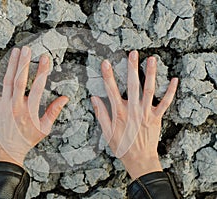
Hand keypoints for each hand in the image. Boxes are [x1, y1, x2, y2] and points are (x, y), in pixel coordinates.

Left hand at [0, 46, 68, 167]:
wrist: (7, 151)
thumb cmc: (26, 140)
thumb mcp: (44, 128)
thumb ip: (54, 111)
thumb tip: (64, 98)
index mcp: (29, 111)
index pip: (38, 87)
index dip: (42, 71)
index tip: (45, 59)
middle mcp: (15, 106)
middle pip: (19, 80)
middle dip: (24, 63)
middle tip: (28, 49)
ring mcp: (2, 105)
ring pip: (6, 81)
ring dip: (11, 65)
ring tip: (16, 51)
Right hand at [91, 51, 177, 178]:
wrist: (140, 159)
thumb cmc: (122, 146)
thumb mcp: (107, 133)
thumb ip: (101, 114)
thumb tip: (94, 98)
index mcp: (119, 113)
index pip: (111, 90)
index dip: (108, 76)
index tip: (105, 63)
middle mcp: (133, 110)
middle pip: (132, 85)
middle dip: (132, 68)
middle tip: (133, 54)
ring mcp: (146, 112)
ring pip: (149, 90)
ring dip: (150, 74)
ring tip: (151, 59)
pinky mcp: (156, 117)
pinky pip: (165, 103)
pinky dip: (170, 92)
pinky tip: (174, 80)